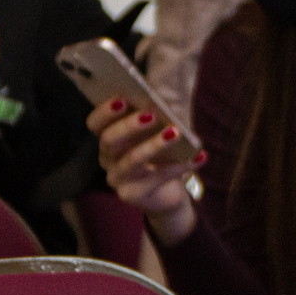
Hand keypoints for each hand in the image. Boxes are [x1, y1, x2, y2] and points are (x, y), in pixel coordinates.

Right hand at [89, 98, 201, 245]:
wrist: (165, 195)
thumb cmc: (160, 156)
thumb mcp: (155, 135)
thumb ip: (153, 118)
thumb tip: (162, 103)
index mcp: (108, 139)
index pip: (95, 123)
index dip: (105, 111)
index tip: (122, 99)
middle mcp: (107, 159)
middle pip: (108, 140)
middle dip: (128, 126)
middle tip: (150, 115)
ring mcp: (117, 179)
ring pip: (132, 160)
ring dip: (155, 145)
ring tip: (175, 132)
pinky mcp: (133, 195)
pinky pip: (159, 177)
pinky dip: (182, 165)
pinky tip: (200, 156)